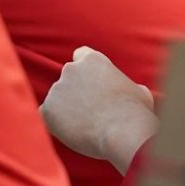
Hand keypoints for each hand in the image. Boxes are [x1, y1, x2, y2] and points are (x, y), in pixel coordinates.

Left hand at [40, 46, 158, 174]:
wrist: (122, 130)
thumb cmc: (135, 110)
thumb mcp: (138, 90)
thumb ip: (125, 85)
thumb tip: (130, 92)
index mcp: (93, 60)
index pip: (80, 55)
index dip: (84, 69)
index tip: (88, 82)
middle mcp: (71, 69)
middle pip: (68, 77)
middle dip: (75, 90)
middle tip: (88, 109)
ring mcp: (57, 89)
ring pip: (57, 98)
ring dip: (66, 108)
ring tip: (84, 124)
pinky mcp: (47, 109)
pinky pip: (46, 114)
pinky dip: (55, 122)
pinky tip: (71, 130)